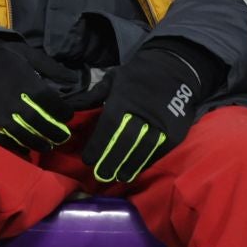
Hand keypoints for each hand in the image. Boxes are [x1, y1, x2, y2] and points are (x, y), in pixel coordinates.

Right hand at [0, 37, 73, 154]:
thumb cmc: (0, 56)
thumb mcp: (26, 54)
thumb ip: (51, 67)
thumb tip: (74, 79)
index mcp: (28, 84)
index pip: (54, 105)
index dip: (64, 112)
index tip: (67, 115)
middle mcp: (16, 102)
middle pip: (41, 123)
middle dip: (55, 132)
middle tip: (62, 136)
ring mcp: (0, 115)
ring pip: (25, 135)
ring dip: (39, 143)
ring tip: (47, 145)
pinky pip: (4, 140)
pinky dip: (16, 147)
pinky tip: (25, 150)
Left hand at [81, 44, 222, 183]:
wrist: (175, 69)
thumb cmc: (137, 76)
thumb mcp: (113, 79)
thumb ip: (92, 96)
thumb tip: (70, 108)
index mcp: (124, 99)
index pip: (109, 126)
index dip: (97, 145)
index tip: (87, 160)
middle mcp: (143, 112)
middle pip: (126, 141)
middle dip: (112, 160)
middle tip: (101, 175)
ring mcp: (162, 123)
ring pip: (144, 149)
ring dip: (130, 165)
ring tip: (119, 177)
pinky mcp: (176, 131)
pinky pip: (160, 150)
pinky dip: (147, 161)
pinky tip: (137, 169)